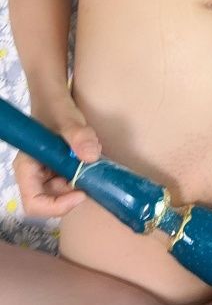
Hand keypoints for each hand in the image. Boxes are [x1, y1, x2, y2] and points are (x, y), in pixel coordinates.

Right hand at [12, 98, 102, 218]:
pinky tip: (90, 158)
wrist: (55, 98)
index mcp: (26, 168)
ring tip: (91, 158)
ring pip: (66, 191)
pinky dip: (85, 174)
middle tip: (92, 173)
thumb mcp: (67, 118)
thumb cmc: (54, 107)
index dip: (57, 206)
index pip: (34, 203)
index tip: (81, 193)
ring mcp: (47, 174)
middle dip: (74, 190)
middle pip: (53, 200)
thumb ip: (78, 135)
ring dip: (82, 180)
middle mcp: (34, 176)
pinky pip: (73, 181)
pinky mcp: (59, 170)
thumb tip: (91, 156)